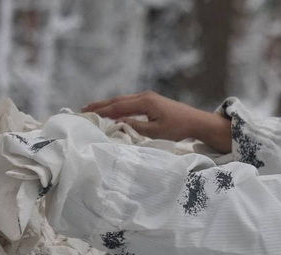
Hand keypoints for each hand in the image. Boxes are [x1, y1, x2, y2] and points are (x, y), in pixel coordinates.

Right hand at [82, 91, 230, 152]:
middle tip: (84, 108)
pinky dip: (120, 107)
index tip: (87, 113)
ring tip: (95, 109)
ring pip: (124, 101)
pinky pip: (131, 103)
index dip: (102, 110)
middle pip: (118, 100)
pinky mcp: (152, 102)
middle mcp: (145, 96)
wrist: (196, 121)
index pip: (118, 106)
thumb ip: (135, 127)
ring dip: (109, 105)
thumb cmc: (178, 128)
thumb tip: (118, 123)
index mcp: (145, 102)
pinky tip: (114, 112)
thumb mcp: (156, 132)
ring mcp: (149, 98)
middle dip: (101, 105)